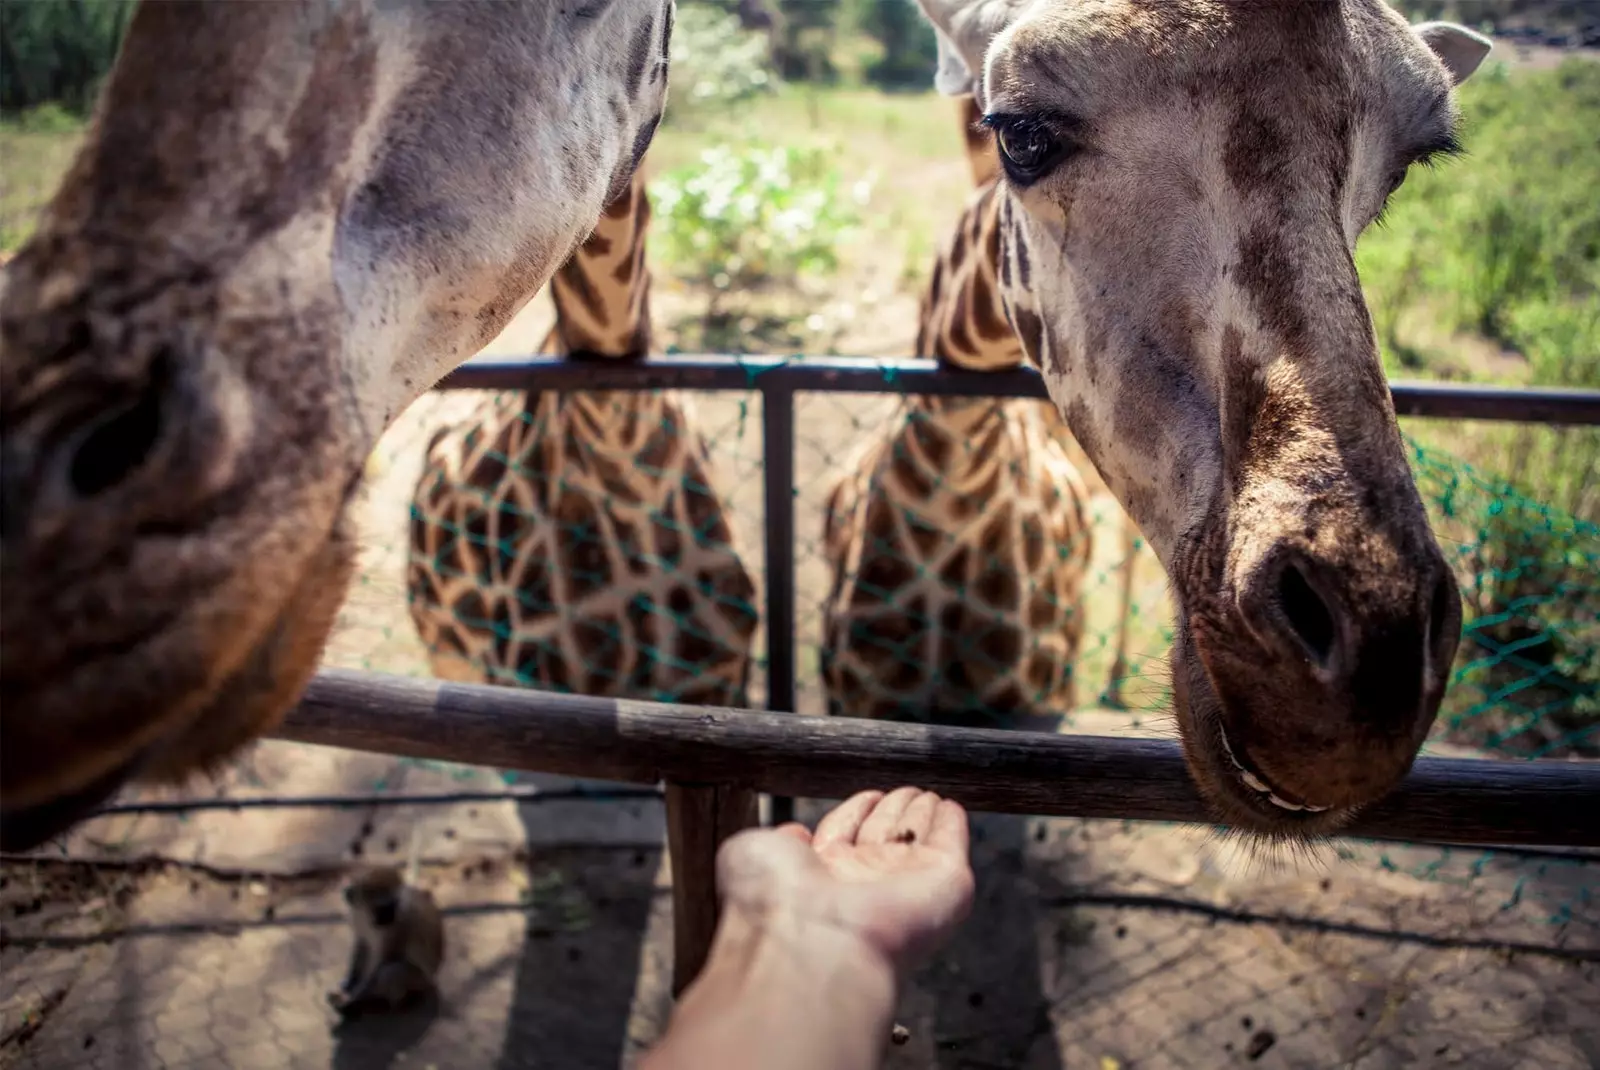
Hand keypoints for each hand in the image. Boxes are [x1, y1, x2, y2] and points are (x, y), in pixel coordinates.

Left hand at [715, 787, 974, 974]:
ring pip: (917, 838)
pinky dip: (952, 823)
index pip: (844, 836)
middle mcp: (863, 884)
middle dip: (892, 809)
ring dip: (921, 811)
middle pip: (883, 836)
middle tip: (903, 790)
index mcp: (820, 878)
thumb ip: (777, 840)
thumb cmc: (775, 900)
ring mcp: (905, 887)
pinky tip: (950, 807)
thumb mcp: (756, 854)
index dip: (856, 812)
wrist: (810, 938)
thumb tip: (794, 833)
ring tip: (925, 793)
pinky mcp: (945, 885)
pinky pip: (951, 844)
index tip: (868, 796)